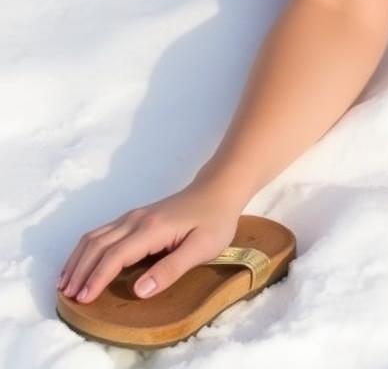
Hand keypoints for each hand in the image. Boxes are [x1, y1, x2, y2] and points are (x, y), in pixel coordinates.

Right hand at [58, 181, 243, 304]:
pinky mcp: (135, 217)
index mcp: (152, 229)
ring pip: (95, 237)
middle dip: (80, 272)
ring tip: (66, 285)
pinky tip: (81, 263)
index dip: (97, 279)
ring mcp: (134, 216)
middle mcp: (136, 220)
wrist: (219, 189)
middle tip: (68, 298)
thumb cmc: (214, 220)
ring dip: (77, 260)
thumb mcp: (202, 248)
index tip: (84, 300)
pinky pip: (101, 232)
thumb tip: (139, 290)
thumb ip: (171, 269)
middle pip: (97, 246)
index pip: (115, 256)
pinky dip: (85, 249)